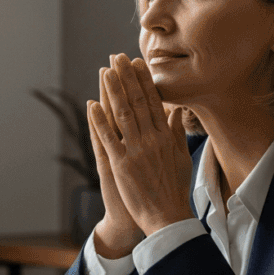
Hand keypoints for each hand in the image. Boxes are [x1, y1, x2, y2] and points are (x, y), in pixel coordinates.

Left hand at [90, 54, 193, 235]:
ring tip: (105, 71)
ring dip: (113, 91)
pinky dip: (99, 121)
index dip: (144, 81)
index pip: (154, 102)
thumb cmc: (174, 190)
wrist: (167, 217)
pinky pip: (108, 139)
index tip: (137, 63)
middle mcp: (152, 140)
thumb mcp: (181, 158)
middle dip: (127, 78)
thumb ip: (176, 133)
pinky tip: (92, 104)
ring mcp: (136, 151)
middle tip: (118, 57)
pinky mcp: (121, 165)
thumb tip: (174, 111)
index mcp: (166, 137)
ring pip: (123, 115)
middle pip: (138, 102)